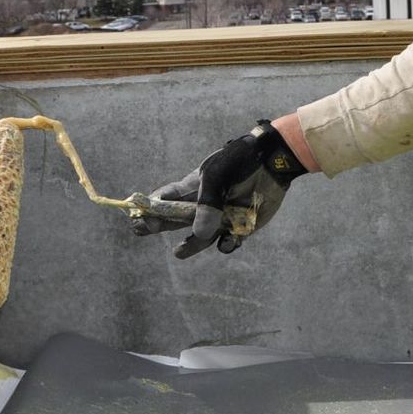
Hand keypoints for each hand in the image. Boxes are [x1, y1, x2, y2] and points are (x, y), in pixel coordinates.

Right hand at [131, 120, 307, 258]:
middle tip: (143, 230)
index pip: (165, 198)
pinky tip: (228, 241)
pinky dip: (227, 244)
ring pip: (201, 236)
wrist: (273, 162)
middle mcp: (204, 204)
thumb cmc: (241, 161)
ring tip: (180, 252)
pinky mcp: (240, 227)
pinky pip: (228, 242)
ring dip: (191, 245)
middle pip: (176, 219)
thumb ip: (207, 204)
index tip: (139, 215)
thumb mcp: (218, 175)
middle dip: (159, 225)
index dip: (151, 207)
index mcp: (193, 187)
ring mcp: (221, 217)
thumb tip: (199, 234)